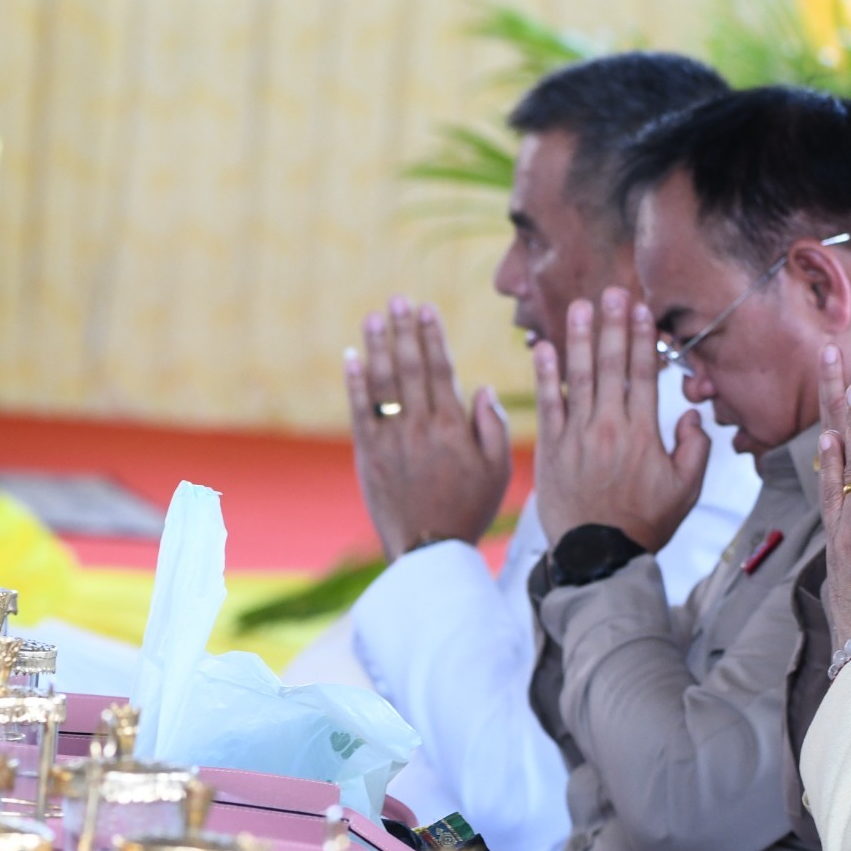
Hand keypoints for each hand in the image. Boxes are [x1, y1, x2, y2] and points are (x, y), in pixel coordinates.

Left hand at [344, 298, 509, 559]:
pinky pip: (360, 412)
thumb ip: (494, 427)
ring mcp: (391, 441)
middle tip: (397, 300)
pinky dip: (355, 383)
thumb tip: (481, 388)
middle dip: (403, 331)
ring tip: (373, 318)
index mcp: (454, 428)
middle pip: (409, 368)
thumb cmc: (470, 510)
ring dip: (377, 347)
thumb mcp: (499, 471)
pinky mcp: (369, 455)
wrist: (429, 550)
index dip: (432, 336)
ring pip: (383, 384)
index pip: (441, 370)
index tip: (427, 308)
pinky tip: (352, 358)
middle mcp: (420, 428)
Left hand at [532, 288, 707, 550]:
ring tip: (579, 306)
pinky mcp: (552, 449)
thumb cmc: (645, 524)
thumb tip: (689, 413)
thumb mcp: (685, 491)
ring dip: (578, 338)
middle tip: (611, 291)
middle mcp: (609, 427)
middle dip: (611, 325)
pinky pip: (547, 405)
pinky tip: (543, 347)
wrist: (599, 557)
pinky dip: (545, 375)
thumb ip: (694, 449)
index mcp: (643, 434)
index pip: (641, 375)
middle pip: (610, 366)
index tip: (640, 309)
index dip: (640, 339)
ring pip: (578, 377)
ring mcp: (577, 436)